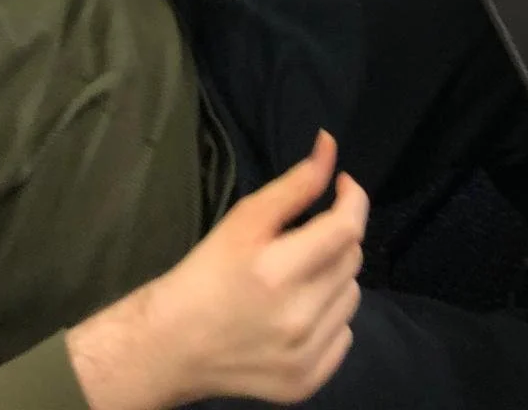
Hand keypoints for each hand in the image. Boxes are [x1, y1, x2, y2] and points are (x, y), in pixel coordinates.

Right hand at [67, 131, 366, 409]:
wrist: (174, 344)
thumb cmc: (207, 272)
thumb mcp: (245, 219)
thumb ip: (295, 183)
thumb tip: (330, 145)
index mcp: (278, 271)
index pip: (347, 228)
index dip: (353, 199)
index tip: (342, 186)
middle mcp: (298, 318)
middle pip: (352, 260)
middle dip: (336, 237)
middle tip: (305, 236)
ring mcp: (305, 356)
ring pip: (351, 297)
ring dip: (334, 278)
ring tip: (298, 277)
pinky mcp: (307, 382)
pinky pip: (344, 335)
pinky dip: (329, 317)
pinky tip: (297, 313)